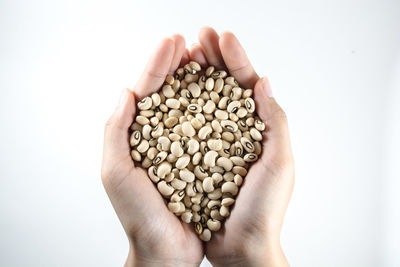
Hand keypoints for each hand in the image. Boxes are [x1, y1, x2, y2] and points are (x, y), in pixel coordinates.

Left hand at [101, 35, 203, 266]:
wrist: (166, 249)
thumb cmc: (138, 216)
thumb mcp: (117, 172)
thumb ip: (116, 130)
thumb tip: (126, 91)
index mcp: (137, 134)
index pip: (148, 90)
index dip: (159, 63)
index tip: (173, 41)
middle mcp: (161, 136)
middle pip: (172, 91)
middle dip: (180, 63)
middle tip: (193, 39)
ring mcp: (183, 145)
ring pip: (193, 104)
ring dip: (201, 78)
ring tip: (209, 56)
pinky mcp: (204, 158)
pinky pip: (212, 127)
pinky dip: (218, 107)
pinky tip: (226, 91)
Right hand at [190, 27, 293, 265]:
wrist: (240, 246)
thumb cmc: (263, 210)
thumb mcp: (279, 163)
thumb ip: (274, 122)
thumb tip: (264, 81)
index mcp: (258, 129)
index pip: (245, 85)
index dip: (235, 59)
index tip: (223, 36)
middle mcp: (233, 132)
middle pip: (221, 87)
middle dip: (213, 59)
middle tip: (199, 36)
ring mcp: (212, 143)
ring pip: (201, 102)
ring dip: (193, 76)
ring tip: (183, 54)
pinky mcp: (193, 158)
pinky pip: (184, 128)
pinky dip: (177, 107)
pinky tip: (168, 90)